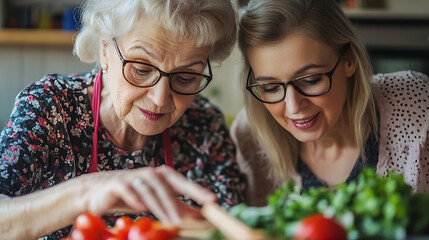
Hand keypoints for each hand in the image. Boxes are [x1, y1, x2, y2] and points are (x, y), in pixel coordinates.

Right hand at [77, 166, 216, 224]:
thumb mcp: (157, 202)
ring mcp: (132, 177)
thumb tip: (201, 215)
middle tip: (187, 218)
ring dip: (160, 205)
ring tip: (171, 220)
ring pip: (149, 189)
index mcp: (162, 176)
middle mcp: (149, 173)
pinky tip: (141, 208)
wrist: (98, 192)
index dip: (197, 190)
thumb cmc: (132, 196)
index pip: (182, 182)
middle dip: (178, 202)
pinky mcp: (116, 184)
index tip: (213, 200)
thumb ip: (178, 206)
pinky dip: (135, 198)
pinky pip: (127, 190)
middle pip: (166, 185)